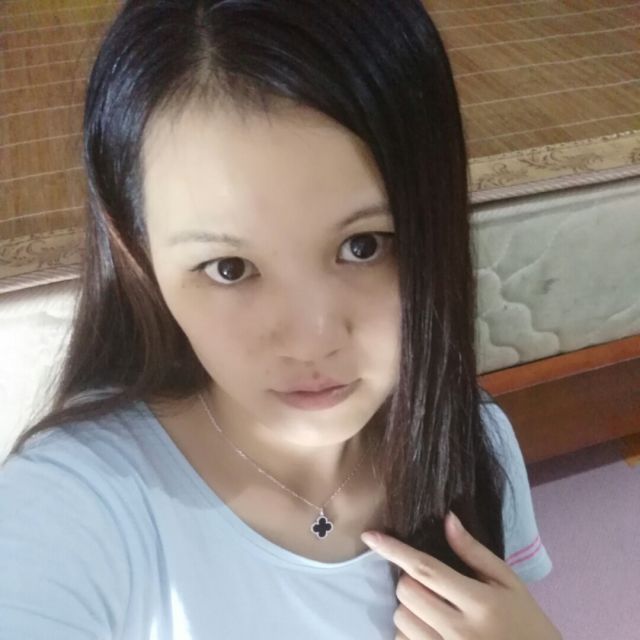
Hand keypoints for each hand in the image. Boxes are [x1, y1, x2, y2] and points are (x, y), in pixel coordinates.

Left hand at [360, 512, 561, 639]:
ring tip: (432, 610)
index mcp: (480, 603)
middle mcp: (460, 631)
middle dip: (409, 581)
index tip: (370, 535)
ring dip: (408, 608)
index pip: (426, 569)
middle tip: (429, 584)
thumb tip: (447, 518)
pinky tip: (429, 632)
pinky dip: (408, 634)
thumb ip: (475, 552)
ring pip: (401, 619)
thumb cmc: (528, 624)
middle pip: (407, 592)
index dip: (394, 549)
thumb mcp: (510, 584)